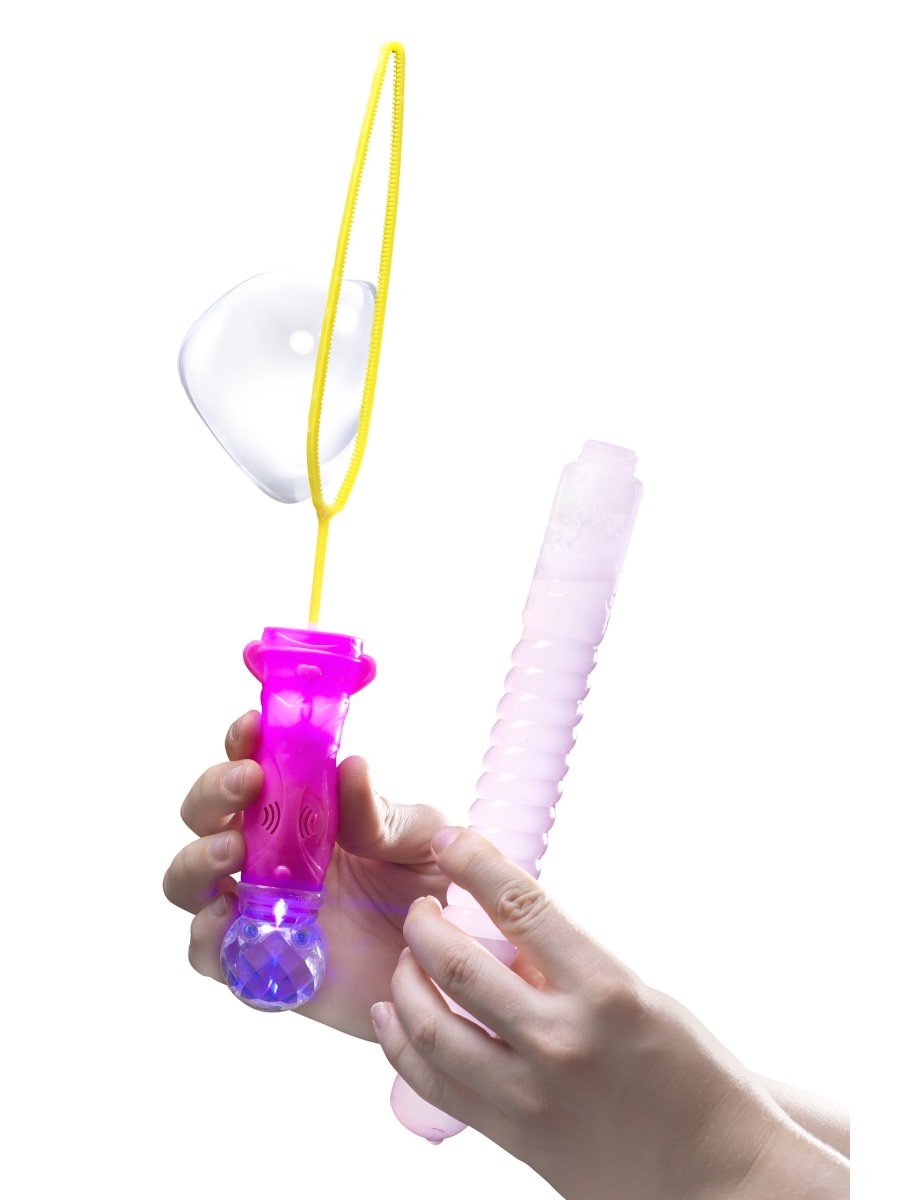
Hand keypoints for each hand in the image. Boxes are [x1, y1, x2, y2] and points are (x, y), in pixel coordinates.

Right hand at [162, 711, 447, 1038]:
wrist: (449, 970)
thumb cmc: (433, 890)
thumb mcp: (423, 842)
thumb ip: (384, 814)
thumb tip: (351, 766)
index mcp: (303, 810)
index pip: (253, 764)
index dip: (242, 741)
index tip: (252, 726)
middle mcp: (268, 855)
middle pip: (204, 815)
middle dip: (212, 792)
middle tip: (247, 784)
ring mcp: (258, 909)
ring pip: (189, 880)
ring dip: (196, 858)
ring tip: (230, 850)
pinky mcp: (259, 966)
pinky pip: (209, 954)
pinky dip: (205, 934)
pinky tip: (229, 915)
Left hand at [372, 828, 849, 1199]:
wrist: (719, 1181)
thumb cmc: (696, 1080)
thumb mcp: (641, 998)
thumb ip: (570, 966)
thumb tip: (507, 930)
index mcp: (606, 991)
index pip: (520, 905)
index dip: (474, 861)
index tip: (450, 839)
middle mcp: (562, 1039)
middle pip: (457, 966)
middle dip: (423, 925)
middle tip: (420, 908)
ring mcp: (531, 1095)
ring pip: (432, 1028)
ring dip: (405, 982)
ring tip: (405, 959)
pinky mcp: (514, 1136)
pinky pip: (436, 1085)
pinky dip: (402, 1046)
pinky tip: (394, 1018)